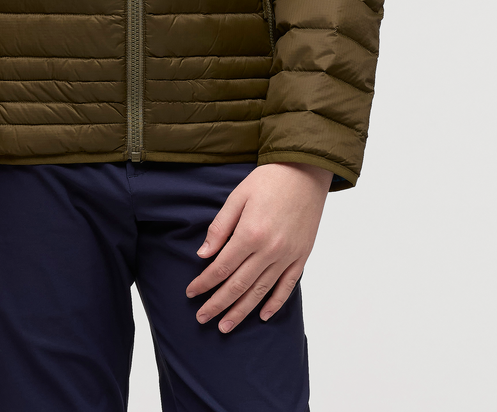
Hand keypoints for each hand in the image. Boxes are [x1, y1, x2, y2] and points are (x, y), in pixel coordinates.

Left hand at [185, 162, 331, 331]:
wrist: (305, 171)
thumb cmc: (268, 180)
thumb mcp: (237, 197)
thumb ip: (220, 228)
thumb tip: (203, 255)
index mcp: (250, 234)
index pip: (222, 267)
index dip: (204, 283)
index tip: (191, 293)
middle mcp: (269, 250)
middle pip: (239, 285)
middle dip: (218, 304)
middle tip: (202, 318)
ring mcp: (288, 256)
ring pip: (261, 291)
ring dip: (242, 311)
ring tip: (225, 326)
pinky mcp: (301, 256)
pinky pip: (287, 286)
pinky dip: (275, 303)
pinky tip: (263, 315)